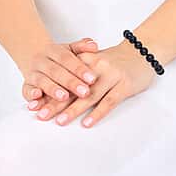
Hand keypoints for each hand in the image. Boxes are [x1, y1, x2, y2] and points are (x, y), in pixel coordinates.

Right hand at [21, 38, 99, 105]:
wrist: (32, 56)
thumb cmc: (57, 57)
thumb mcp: (69, 49)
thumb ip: (81, 47)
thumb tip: (94, 45)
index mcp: (53, 51)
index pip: (67, 59)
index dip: (79, 69)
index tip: (92, 79)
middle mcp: (41, 61)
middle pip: (55, 71)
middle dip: (70, 82)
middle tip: (84, 92)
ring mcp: (32, 74)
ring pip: (42, 81)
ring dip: (53, 90)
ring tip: (64, 97)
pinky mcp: (26, 86)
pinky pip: (26, 91)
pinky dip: (31, 95)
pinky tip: (38, 98)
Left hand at [33, 39, 156, 126]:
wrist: (141, 52)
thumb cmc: (113, 62)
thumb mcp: (92, 61)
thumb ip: (75, 75)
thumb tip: (54, 94)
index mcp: (84, 61)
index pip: (62, 79)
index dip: (48, 93)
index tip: (34, 105)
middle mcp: (95, 67)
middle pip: (72, 88)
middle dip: (55, 102)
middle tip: (41, 115)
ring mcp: (110, 76)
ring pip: (89, 96)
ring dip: (73, 109)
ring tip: (59, 121)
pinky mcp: (124, 86)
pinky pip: (109, 102)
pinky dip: (97, 113)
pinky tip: (87, 123)